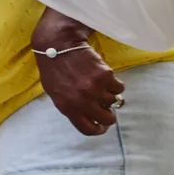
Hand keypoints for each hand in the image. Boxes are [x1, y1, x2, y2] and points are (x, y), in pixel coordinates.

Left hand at [32, 10, 124, 135]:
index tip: (102, 126)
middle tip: (108, 106)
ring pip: (115, 101)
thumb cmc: (54, 68)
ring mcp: (95, 89)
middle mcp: (82, 101)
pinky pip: (119, 87)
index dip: (98, 130)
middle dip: (110, 115)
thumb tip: (89, 116)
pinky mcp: (105, 76)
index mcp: (67, 107)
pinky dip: (115, 83)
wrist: (58, 45)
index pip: (87, 129)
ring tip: (101, 84)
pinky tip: (105, 76)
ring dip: (111, 95)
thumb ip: (71, 106)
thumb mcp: (55, 93)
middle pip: (107, 119)